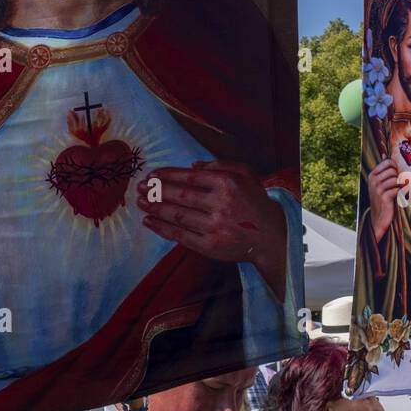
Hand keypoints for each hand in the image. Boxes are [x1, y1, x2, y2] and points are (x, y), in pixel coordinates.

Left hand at [136, 160, 286, 297]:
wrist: (270, 236)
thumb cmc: (255, 201)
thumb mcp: (245, 173)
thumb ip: (220, 164)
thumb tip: (191, 165)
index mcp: (227, 183)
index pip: (190, 177)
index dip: (167, 175)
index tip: (151, 174)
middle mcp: (220, 204)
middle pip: (179, 196)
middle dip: (156, 191)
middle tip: (139, 187)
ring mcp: (214, 227)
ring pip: (177, 216)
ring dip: (155, 208)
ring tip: (140, 203)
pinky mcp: (210, 246)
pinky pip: (180, 236)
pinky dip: (162, 228)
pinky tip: (150, 221)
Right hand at [369, 157, 399, 242]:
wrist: (378, 217)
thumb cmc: (381, 197)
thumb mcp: (378, 182)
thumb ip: (382, 168)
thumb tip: (384, 154)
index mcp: (372, 175)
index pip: (387, 162)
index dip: (395, 166)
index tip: (397, 173)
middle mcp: (373, 181)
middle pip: (392, 170)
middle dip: (399, 176)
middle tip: (400, 183)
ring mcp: (378, 189)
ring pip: (395, 180)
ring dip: (401, 185)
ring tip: (401, 190)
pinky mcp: (384, 197)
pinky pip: (397, 190)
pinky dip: (402, 192)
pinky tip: (400, 196)